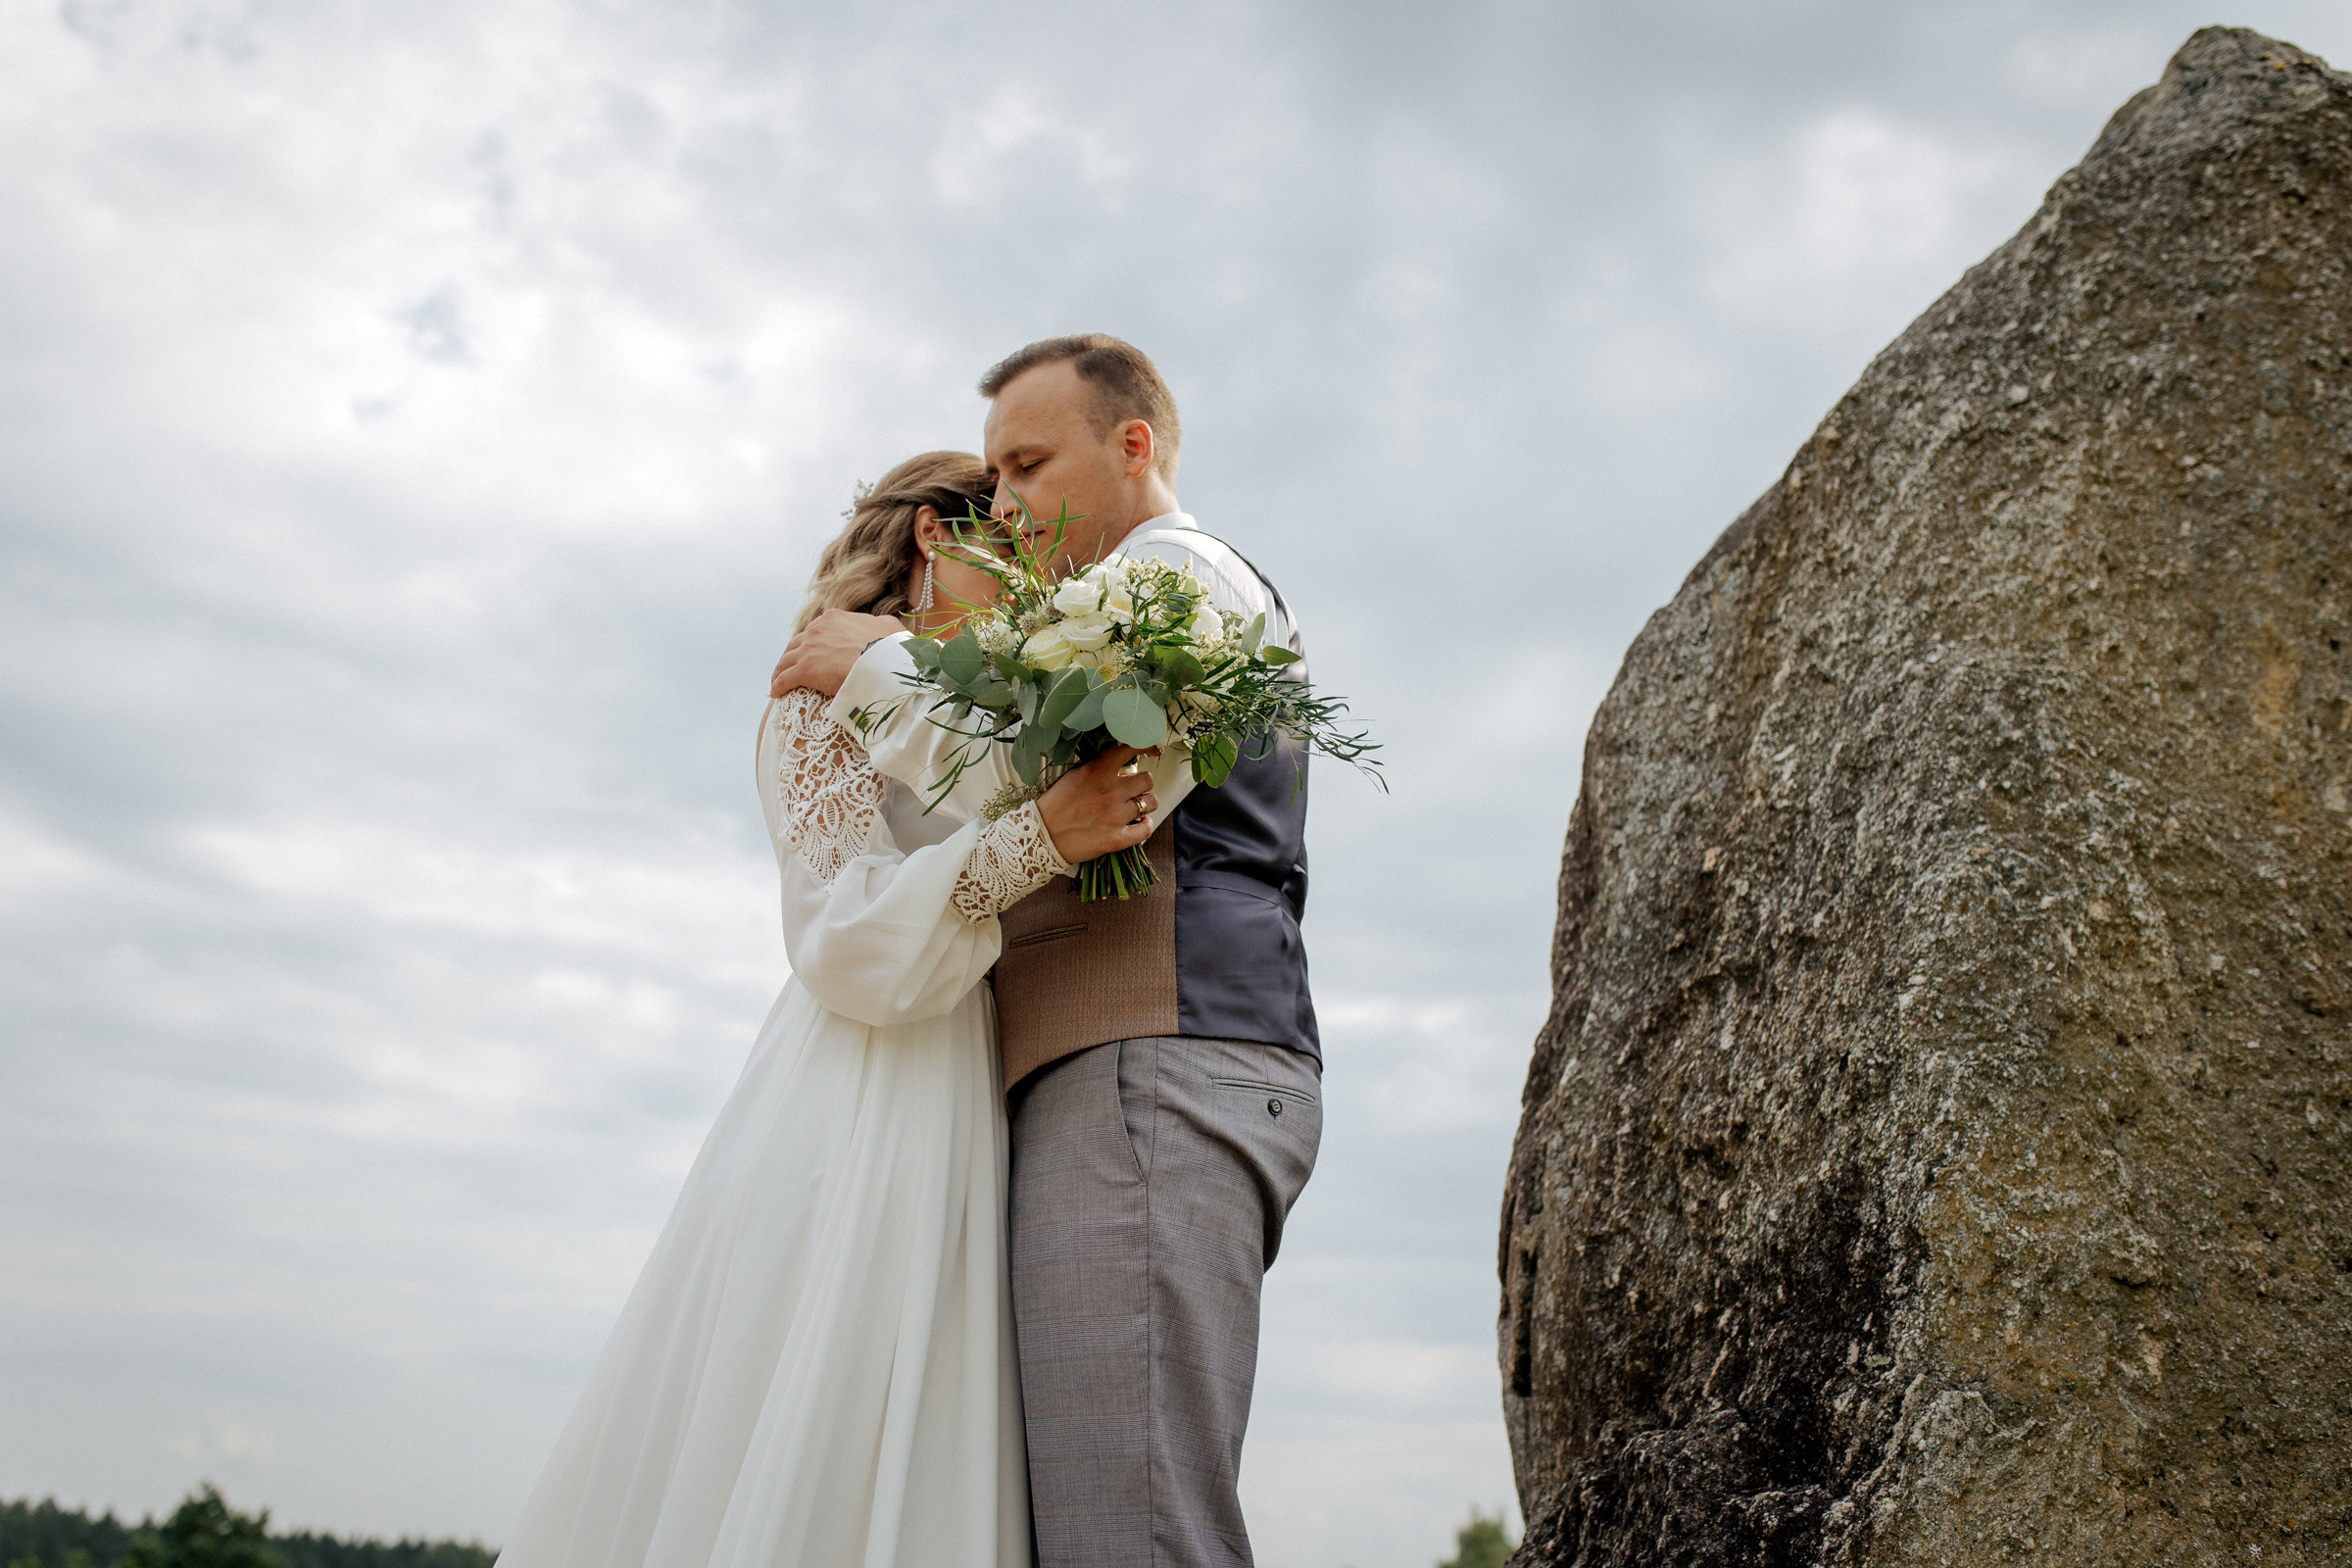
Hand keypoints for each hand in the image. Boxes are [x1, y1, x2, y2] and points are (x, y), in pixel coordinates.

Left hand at [770, 609, 906, 698]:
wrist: (884, 663)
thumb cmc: (890, 647)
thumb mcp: (888, 626)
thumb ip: (879, 623)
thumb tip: (881, 624)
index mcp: (834, 618)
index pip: (815, 630)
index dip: (811, 643)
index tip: (810, 653)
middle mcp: (817, 629)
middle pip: (796, 643)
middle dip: (793, 655)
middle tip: (791, 668)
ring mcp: (809, 649)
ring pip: (786, 660)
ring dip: (781, 670)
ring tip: (778, 681)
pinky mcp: (805, 669)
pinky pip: (785, 677)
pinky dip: (778, 684)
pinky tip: (776, 692)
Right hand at [1038, 746, 1159, 863]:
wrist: (1041, 836)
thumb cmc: (1056, 804)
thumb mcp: (1074, 775)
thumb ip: (1099, 766)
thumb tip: (1124, 759)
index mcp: (1096, 772)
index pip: (1132, 748)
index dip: (1148, 745)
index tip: (1154, 749)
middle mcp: (1108, 792)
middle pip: (1148, 779)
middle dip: (1142, 784)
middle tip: (1132, 789)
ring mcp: (1114, 816)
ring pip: (1151, 802)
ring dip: (1145, 804)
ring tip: (1134, 808)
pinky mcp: (1116, 839)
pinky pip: (1146, 829)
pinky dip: (1145, 826)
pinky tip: (1138, 824)